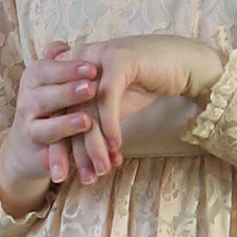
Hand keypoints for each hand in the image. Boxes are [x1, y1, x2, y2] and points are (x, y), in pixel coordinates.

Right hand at [0, 43, 99, 215]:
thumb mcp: (55, 80)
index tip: (92, 67)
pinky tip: (76, 154)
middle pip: (45, 94)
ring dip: (66, 123)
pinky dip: (64, 153)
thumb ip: (61, 63)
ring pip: (46, 123)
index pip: (49, 69)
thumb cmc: (52, 104)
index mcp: (35, 77)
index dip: (69, 68)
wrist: (31, 143)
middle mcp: (28, 98)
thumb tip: (62, 45)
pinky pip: (51, 150)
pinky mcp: (36, 147)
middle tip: (91, 88)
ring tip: (87, 120)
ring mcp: (30, 124)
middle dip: (68, 91)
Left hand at [60, 35, 222, 181]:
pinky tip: (115, 146)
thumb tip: (75, 161)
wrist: (179, 63)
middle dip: (69, 150)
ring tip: (100, 170)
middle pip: (65, 113)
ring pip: (87, 109)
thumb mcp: (111, 108)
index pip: (57, 115)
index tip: (59, 176)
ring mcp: (96, 58)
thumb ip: (91, 126)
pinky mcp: (118, 59)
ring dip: (93, 144)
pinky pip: (107, 97)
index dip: (57, 147)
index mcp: (69, 73)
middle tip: (72, 178)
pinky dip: (110, 124)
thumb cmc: (143, 85)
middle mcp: (77, 63)